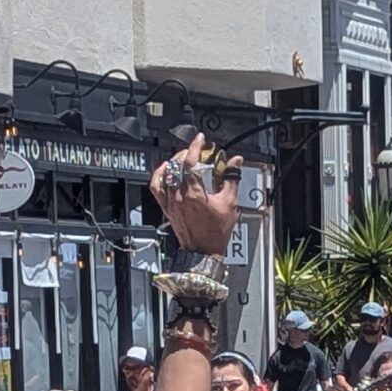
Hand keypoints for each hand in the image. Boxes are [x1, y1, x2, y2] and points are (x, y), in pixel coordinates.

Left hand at [147, 131, 240, 256]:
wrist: (204, 251)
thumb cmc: (216, 233)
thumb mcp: (229, 203)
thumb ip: (231, 179)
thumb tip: (235, 162)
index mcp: (195, 194)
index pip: (191, 162)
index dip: (195, 147)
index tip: (200, 139)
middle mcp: (179, 196)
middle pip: (177, 165)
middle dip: (187, 153)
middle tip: (197, 151)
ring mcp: (170, 201)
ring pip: (166, 173)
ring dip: (175, 162)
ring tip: (183, 158)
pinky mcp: (166, 207)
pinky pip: (156, 186)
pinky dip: (159, 174)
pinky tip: (167, 170)